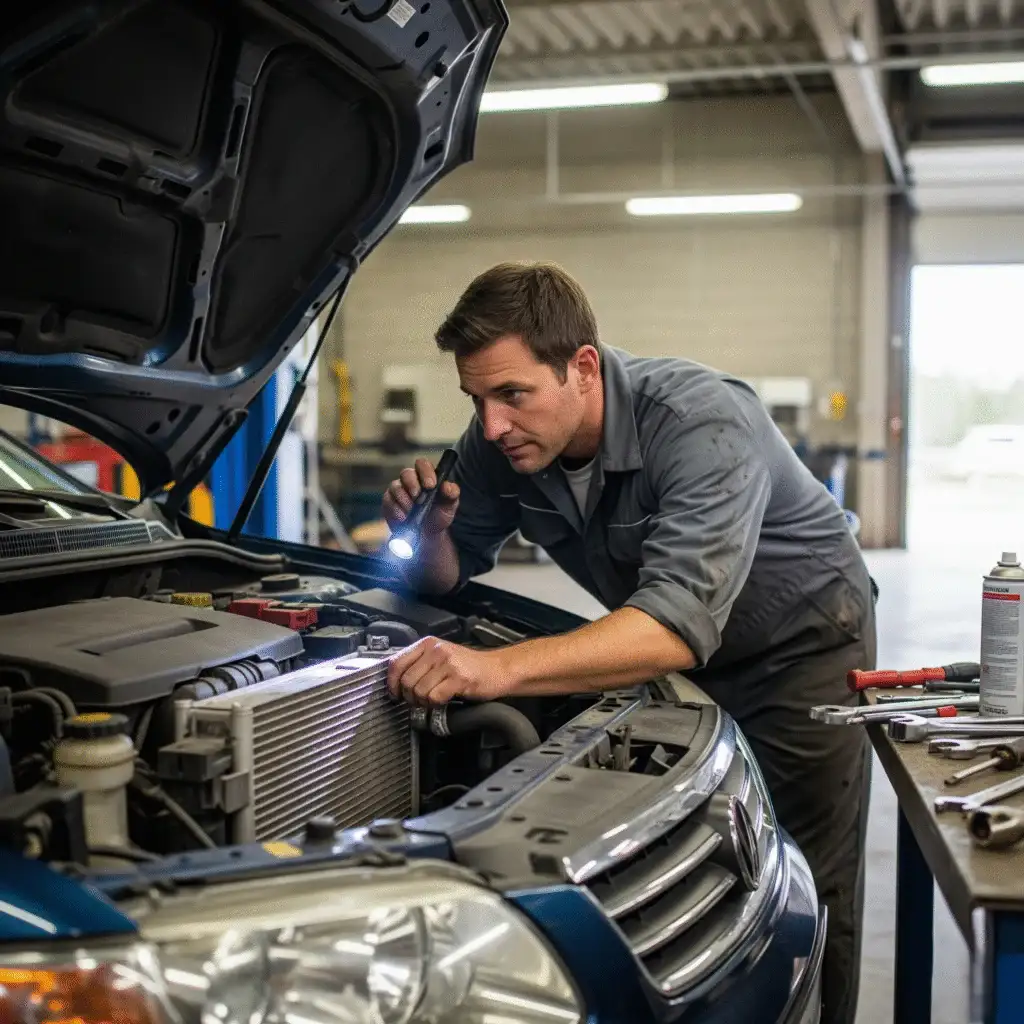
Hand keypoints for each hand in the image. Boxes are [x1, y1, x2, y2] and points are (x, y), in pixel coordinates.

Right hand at [382, 458, 459, 536]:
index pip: (422, 464)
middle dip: (412, 485)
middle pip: (406, 473)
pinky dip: (396, 510)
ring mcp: (398, 490)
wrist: (427, 534)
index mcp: (426, 476)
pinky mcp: (388, 502)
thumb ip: (452, 494)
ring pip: (395, 486)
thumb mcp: (450, 505)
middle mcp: (410, 479)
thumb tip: (447, 486)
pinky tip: (403, 518)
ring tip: (412, 511)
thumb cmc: (439, 514)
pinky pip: (388, 501)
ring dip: (404, 500)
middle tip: (418, 498)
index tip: (430, 485)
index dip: (425, 472)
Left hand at [387, 636, 513, 706]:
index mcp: (428, 644)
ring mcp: (448, 663)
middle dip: (409, 696)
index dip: (391, 683)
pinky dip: (436, 704)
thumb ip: (419, 664)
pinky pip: (434, 697)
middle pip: (406, 680)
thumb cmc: (469, 666)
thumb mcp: (440, 657)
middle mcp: (436, 650)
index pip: (396, 663)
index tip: (395, 694)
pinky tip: (444, 700)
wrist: (498, 669)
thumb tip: (394, 681)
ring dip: (424, 702)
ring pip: (419, 691)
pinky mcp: (459, 678)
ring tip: (434, 699)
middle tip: (419, 700)